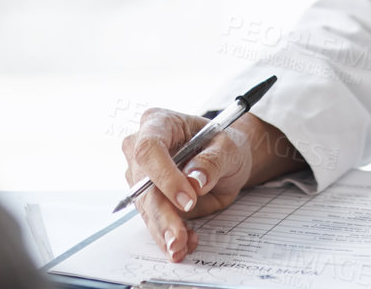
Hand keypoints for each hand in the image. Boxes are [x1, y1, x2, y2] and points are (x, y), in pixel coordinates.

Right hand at [121, 109, 300, 261]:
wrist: (226, 161)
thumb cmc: (223, 145)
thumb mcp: (228, 147)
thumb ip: (212, 161)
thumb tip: (194, 181)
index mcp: (159, 123)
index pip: (149, 148)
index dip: (164, 176)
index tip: (188, 199)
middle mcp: (142, 148)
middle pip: (143, 185)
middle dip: (162, 215)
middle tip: (178, 238)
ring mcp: (142, 176)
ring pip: (147, 208)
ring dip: (164, 231)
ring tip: (182, 247)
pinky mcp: (148, 199)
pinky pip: (154, 220)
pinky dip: (168, 236)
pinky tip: (184, 245)